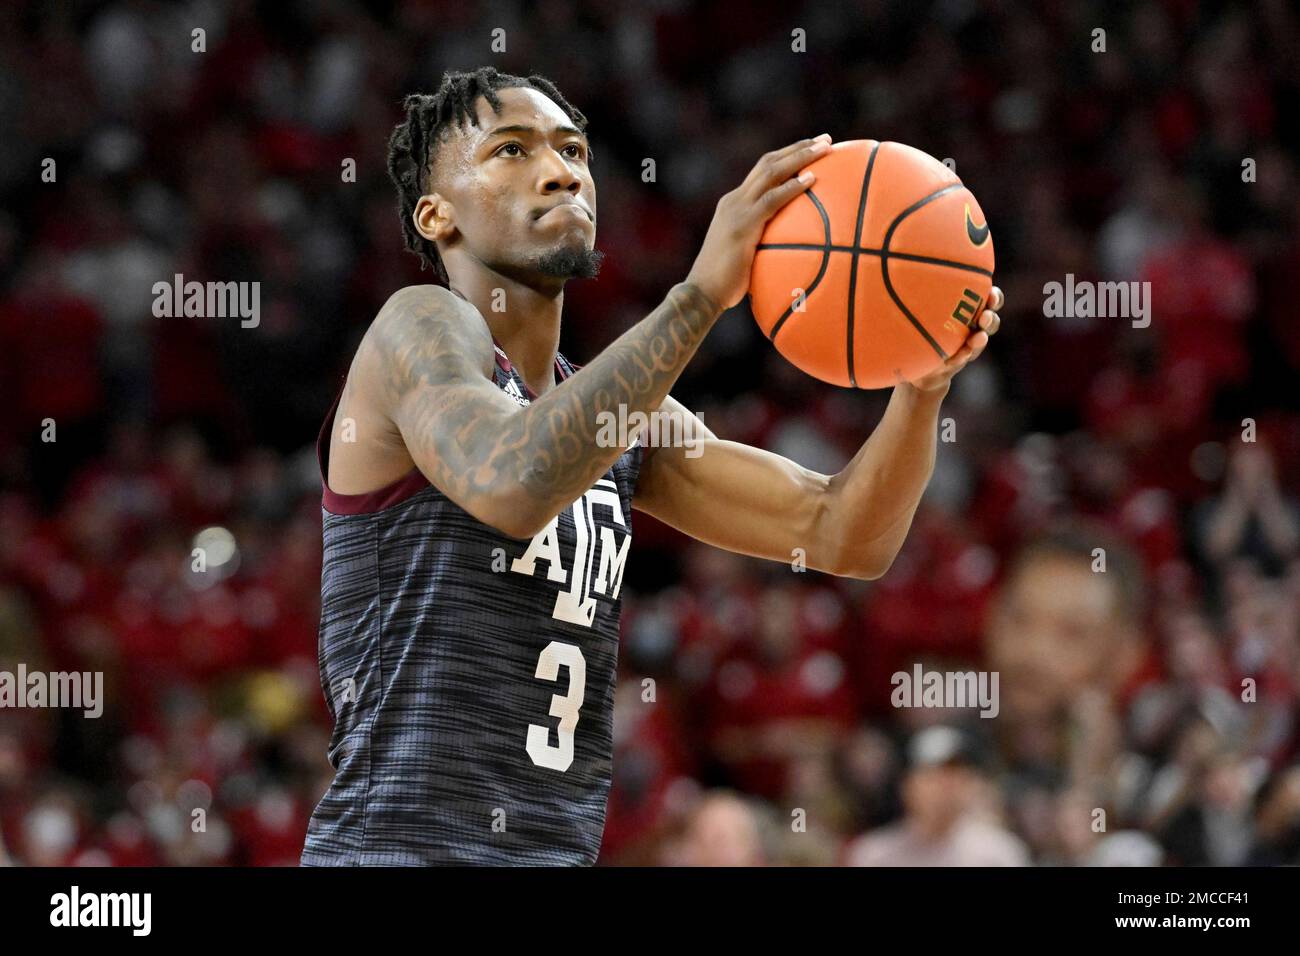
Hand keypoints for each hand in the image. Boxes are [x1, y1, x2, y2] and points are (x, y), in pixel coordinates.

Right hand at [685, 133, 832, 309]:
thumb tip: (792, 253)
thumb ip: (763, 245)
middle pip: (768, 162)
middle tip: (825, 139)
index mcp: (733, 204)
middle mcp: (733, 200)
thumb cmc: (724, 284)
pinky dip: (792, 187)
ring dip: (800, 157)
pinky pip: (772, 200)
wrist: (702, 293)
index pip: (761, 171)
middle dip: (798, 147)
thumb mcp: (744, 256)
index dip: (787, 156)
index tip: (810, 148)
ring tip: (825, 147)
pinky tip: (812, 180)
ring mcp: (737, 210)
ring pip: (771, 172)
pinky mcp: (742, 225)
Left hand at [905, 286, 1003, 392]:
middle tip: (984, 318)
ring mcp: (966, 344)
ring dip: (980, 339)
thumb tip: (907, 255)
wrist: (914, 354)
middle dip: (990, 319)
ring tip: (977, 338)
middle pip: (991, 321)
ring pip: (980, 341)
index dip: (995, 298)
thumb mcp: (922, 301)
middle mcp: (972, 325)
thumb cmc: (920, 319)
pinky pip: (961, 358)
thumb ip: (924, 286)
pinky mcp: (956, 360)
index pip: (989, 300)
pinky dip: (961, 356)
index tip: (991, 295)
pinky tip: (958, 355)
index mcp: (969, 307)